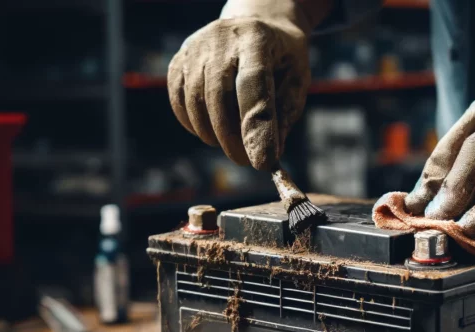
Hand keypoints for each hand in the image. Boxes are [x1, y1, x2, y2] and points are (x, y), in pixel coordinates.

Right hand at [167, 0, 312, 170]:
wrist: (257, 25)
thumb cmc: (281, 59)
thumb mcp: (296, 81)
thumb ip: (284, 116)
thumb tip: (269, 157)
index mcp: (258, 39)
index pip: (254, 86)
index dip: (256, 127)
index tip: (262, 163)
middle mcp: (221, 38)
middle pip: (218, 97)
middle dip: (232, 138)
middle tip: (245, 161)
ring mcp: (196, 47)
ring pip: (195, 102)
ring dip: (212, 135)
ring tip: (232, 146)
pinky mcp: (179, 59)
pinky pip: (179, 100)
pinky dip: (193, 124)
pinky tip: (211, 132)